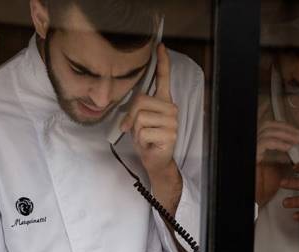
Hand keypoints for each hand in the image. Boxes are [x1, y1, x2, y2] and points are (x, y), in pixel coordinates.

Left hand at [120, 43, 178, 177]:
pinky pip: (143, 132)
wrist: (155, 159)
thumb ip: (134, 112)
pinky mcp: (170, 135)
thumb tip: (126, 120)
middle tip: (134, 129)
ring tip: (144, 137)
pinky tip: (149, 144)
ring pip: (141, 118)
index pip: (164, 78)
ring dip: (135, 131)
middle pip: (141, 101)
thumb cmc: (147, 138)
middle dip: (131, 117)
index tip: (160, 46)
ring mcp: (172, 121)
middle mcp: (171, 108)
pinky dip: (140, 141)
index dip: (162, 62)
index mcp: (163, 102)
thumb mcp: (137, 121)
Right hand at [256, 99, 298, 207]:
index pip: (269, 127)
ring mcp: (251, 148)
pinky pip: (265, 143)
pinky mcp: (252, 155)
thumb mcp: (278, 168)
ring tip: (297, 140)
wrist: (255, 198)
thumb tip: (298, 150)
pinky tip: (288, 148)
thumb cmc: (264, 186)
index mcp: (258, 145)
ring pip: (267, 130)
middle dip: (285, 128)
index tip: (297, 132)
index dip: (283, 127)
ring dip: (285, 134)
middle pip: (267, 125)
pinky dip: (279, 143)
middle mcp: (253, 144)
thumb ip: (285, 157)